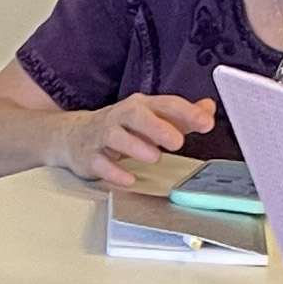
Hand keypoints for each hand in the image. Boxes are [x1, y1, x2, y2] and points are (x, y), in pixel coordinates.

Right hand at [54, 95, 218, 190]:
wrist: (74, 135)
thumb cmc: (120, 128)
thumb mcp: (152, 119)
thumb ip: (181, 116)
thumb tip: (208, 108)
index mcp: (141, 106)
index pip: (165, 104)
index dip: (186, 112)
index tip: (205, 122)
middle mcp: (121, 116)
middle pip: (137, 115)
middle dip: (157, 127)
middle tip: (177, 141)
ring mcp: (103, 135)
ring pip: (117, 136)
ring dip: (136, 146)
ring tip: (155, 157)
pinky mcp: (89, 155)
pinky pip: (99, 162)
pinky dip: (113, 172)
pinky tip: (128, 180)